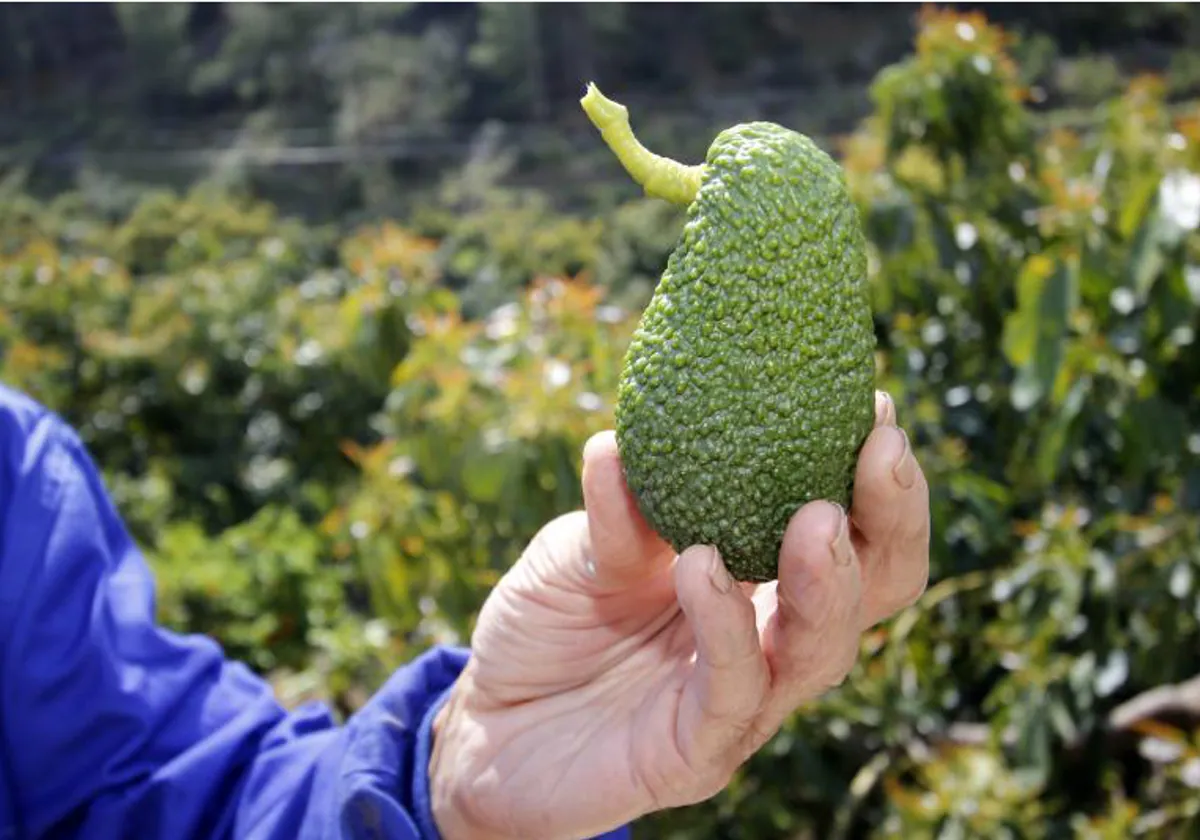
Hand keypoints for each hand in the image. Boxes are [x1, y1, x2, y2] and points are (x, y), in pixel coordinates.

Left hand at [428, 392, 929, 839]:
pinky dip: (726, 626)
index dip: (875, 479)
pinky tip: (703, 568)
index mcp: (758, 577)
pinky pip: (732, 690)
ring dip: (827, 579)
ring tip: (815, 516)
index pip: (849, 532)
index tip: (877, 406)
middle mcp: (768, 637)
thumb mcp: (581, 553)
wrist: (485, 722)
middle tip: (880, 452)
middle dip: (890, 522)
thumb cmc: (548, 627)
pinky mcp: (699, 753)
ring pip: (822, 650)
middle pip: (872, 591)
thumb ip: (617, 513)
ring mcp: (743, 700)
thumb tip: (617, 442)